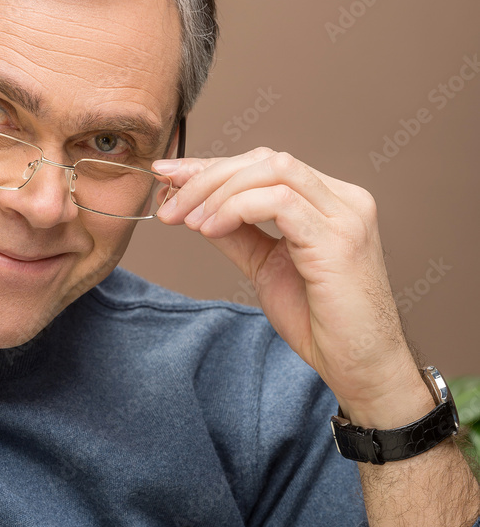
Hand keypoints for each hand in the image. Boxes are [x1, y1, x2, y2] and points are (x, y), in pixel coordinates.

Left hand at [152, 147, 422, 419]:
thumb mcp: (265, 267)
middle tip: (168, 203)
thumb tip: (195, 208)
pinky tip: (210, 229)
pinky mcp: (339, 239)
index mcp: (329, 201)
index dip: (212, 166)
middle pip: (265, 160)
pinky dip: (236, 208)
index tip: (168, 176)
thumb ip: (236, 234)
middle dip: (207, 175)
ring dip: (218, 191)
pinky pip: (279, 202)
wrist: (359, 366)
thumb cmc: (320, 322)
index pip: (265, 164)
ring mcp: (345, 215)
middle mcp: (343, 199)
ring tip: (187, 220)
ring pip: (272, 170)